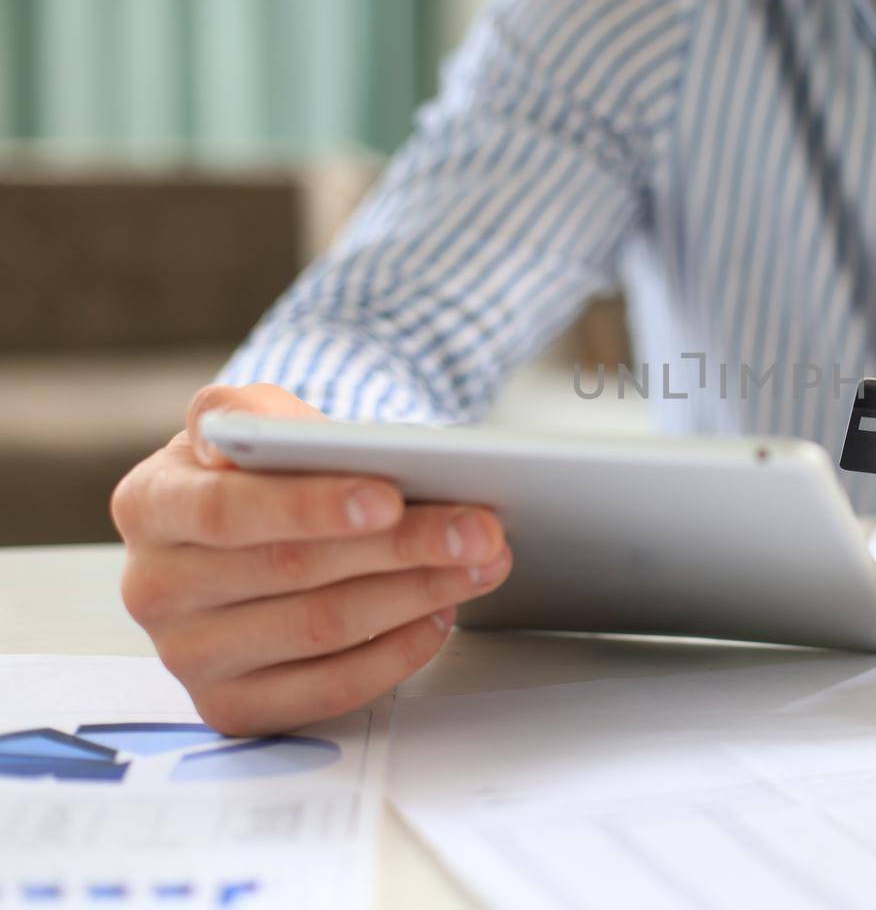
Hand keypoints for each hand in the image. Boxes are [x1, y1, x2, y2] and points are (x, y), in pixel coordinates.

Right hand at [112, 384, 512, 734]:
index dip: (311, 506)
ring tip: (482, 564)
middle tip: (481, 530)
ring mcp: (189, 656)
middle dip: (401, 547)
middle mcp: (155, 588)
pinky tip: (441, 616)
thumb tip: (273, 437)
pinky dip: (395, 654)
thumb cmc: (258, 466)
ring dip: (416, 595)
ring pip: (320, 629)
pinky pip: (325, 691)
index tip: (392, 496)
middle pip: (292, 570)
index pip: (228, 510)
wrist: (255, 522)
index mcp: (150, 505)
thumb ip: (251, 412)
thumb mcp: (248, 415)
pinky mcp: (232, 707)